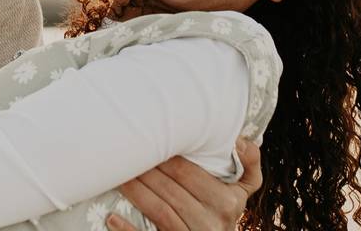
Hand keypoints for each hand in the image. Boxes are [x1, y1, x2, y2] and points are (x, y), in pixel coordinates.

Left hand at [108, 139, 262, 230]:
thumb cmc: (226, 208)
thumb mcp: (245, 188)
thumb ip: (248, 162)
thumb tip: (237, 139)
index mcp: (228, 201)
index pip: (188, 173)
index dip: (165, 155)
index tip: (147, 140)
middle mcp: (212, 222)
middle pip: (170, 190)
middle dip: (145, 169)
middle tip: (125, 152)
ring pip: (159, 211)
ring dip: (135, 191)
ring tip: (118, 175)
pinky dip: (128, 230)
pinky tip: (112, 218)